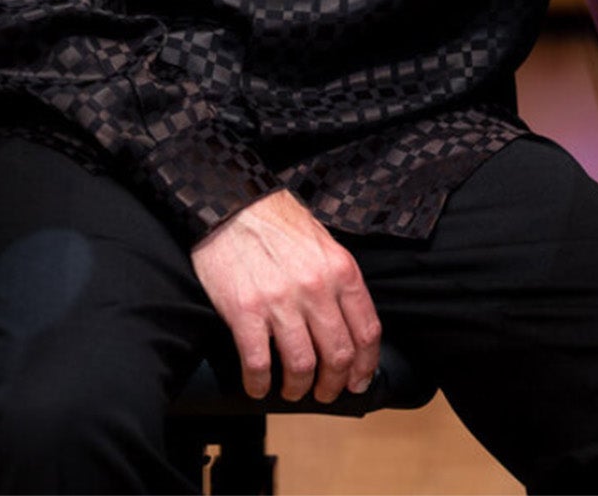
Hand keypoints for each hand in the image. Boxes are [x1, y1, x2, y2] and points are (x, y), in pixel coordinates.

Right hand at [190, 189, 379, 401]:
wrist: (231, 204)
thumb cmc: (277, 223)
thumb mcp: (324, 244)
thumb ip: (338, 280)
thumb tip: (348, 323)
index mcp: (341, 271)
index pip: (367, 330)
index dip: (366, 365)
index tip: (360, 381)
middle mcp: (316, 288)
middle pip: (338, 354)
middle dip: (334, 384)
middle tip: (325, 393)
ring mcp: (280, 301)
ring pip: (302, 366)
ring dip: (299, 388)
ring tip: (292, 392)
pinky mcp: (245, 312)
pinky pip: (259, 363)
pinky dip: (260, 384)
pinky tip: (258, 388)